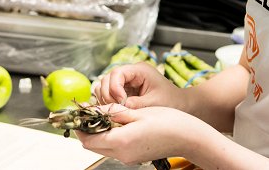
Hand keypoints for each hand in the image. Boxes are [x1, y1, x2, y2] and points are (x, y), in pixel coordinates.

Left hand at [76, 105, 203, 165]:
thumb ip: (113, 113)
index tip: (79, 113)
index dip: (80, 127)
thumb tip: (94, 110)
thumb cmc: (167, 121)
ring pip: (103, 146)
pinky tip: (119, 123)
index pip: (88, 139)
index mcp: (121, 142)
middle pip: (93, 145)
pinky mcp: (135, 157)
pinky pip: (115, 148)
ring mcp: (129, 158)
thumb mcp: (137, 112)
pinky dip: (111, 136)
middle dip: (88, 130)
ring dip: (99, 133)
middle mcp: (122, 154)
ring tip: (105, 114)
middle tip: (90, 112)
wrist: (188, 136)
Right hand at [94, 62, 180, 109]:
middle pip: (107, 79)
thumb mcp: (154, 103)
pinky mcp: (124, 91)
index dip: (114, 87)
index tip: (121, 102)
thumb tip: (119, 107)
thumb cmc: (171, 101)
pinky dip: (108, 103)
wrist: (179, 104)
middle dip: (108, 95)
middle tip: (117, 109)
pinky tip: (117, 111)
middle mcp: (130, 73)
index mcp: (139, 70)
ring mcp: (126, 82)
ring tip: (117, 110)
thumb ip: (136, 104)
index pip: (117, 73)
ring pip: (105, 86)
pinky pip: (108, 94)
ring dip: (106, 99)